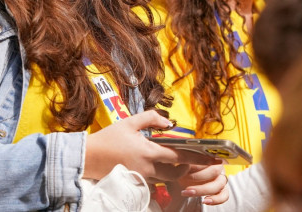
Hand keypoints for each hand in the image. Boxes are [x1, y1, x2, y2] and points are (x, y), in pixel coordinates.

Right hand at [84, 110, 218, 181]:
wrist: (88, 157)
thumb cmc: (108, 138)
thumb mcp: (129, 122)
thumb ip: (151, 119)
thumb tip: (168, 123)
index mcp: (149, 152)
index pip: (180, 157)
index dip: (198, 158)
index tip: (213, 159)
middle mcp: (148, 168)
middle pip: (177, 172)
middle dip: (187, 167)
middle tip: (193, 160)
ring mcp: (143, 177)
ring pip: (167, 178)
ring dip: (174, 171)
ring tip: (178, 162)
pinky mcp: (137, 182)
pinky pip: (156, 180)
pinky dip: (162, 174)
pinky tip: (159, 166)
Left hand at [165, 163, 228, 208]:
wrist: (182, 180)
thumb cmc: (182, 169)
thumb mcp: (180, 162)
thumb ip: (182, 160)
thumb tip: (181, 162)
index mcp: (210, 156)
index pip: (207, 157)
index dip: (196, 163)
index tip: (183, 166)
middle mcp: (218, 166)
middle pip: (214, 171)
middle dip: (197, 176)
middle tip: (182, 179)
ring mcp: (221, 178)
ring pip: (218, 184)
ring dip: (202, 189)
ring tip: (188, 192)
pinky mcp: (222, 190)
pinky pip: (224, 195)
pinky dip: (216, 199)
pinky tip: (205, 200)